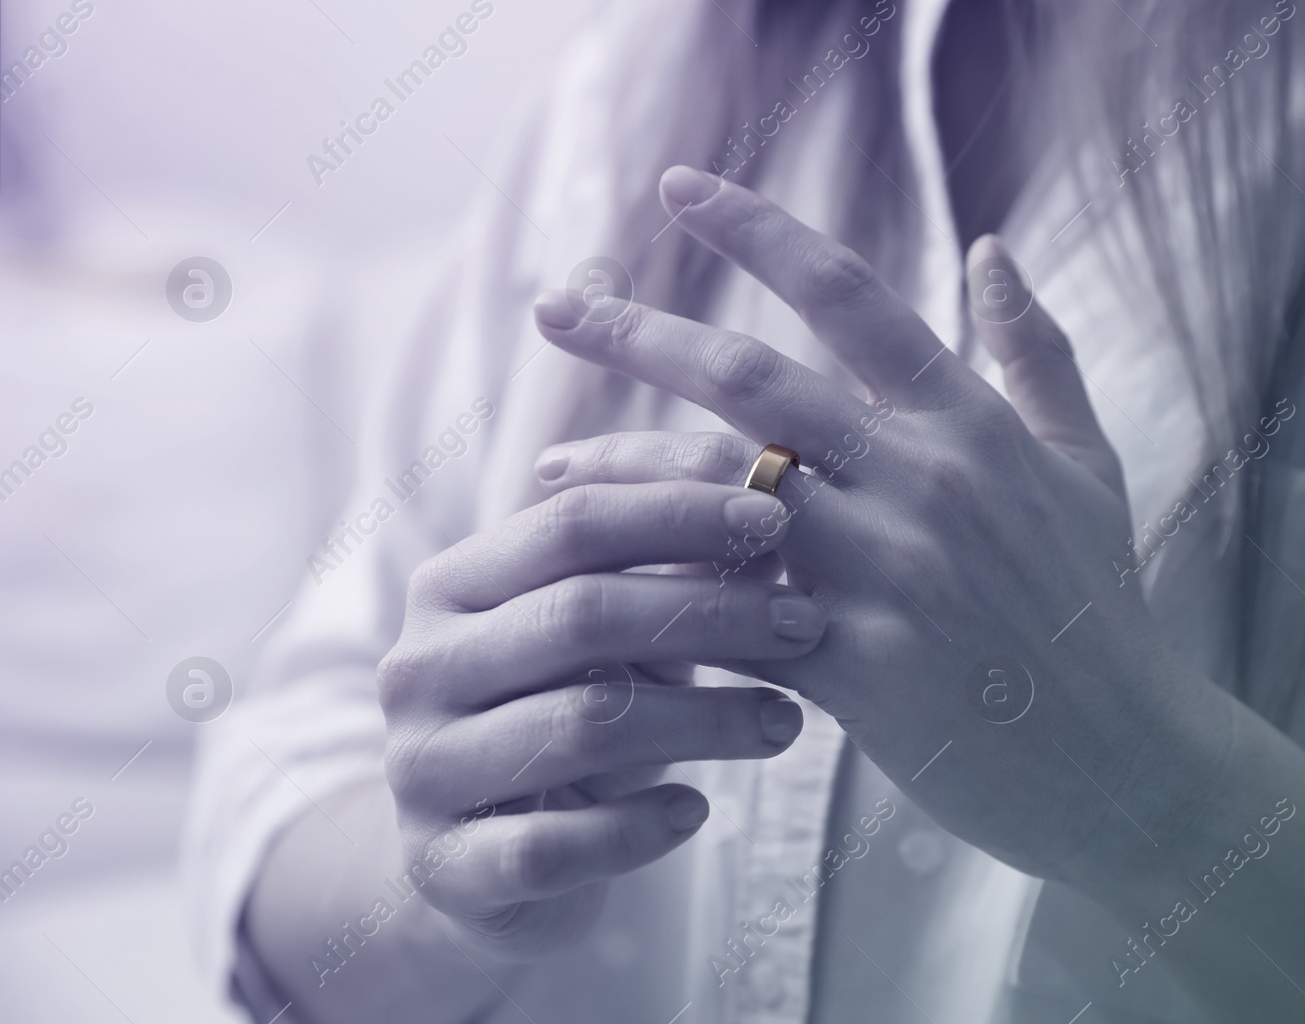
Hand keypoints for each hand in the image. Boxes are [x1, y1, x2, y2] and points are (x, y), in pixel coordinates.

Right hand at [376, 479, 825, 958]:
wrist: (478, 859)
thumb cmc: (561, 715)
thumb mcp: (608, 640)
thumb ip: (668, 580)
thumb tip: (774, 526)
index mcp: (451, 586)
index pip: (572, 524)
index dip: (681, 515)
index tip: (779, 522)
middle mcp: (419, 668)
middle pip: (581, 615)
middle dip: (711, 613)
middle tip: (807, 624)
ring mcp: (421, 769)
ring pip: (581, 726)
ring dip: (704, 720)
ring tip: (787, 722)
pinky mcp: (443, 866)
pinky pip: (551, 847)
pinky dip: (636, 827)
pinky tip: (697, 811)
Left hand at [531, 168, 1225, 883]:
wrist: (1128, 764)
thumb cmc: (1101, 611)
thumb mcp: (1086, 467)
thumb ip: (1037, 355)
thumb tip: (991, 247)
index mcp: (970, 424)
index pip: (847, 296)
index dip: (755, 230)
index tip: (678, 185)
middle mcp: (924, 482)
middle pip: (752, 381)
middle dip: (638, 335)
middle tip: (553, 306)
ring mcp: (888, 575)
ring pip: (718, 500)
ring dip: (620, 476)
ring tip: (547, 472)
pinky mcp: (856, 669)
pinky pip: (727, 617)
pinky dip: (660, 601)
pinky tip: (600, 595)